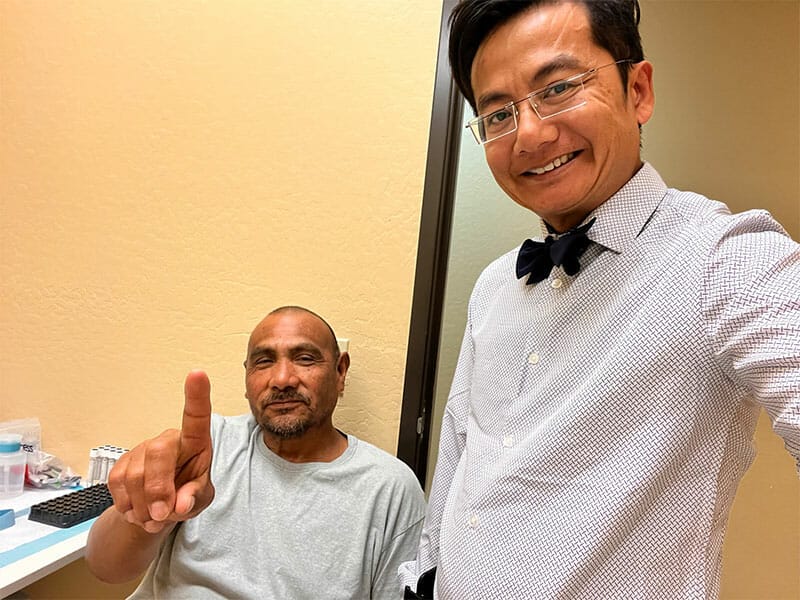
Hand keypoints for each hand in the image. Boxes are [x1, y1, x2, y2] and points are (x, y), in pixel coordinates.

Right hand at [107, 370, 214, 532]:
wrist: (160, 508)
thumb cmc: (188, 493)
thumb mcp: (201, 498)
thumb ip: (194, 498)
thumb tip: (181, 504)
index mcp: (195, 442)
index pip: (197, 416)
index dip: (197, 395)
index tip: (198, 374)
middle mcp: (168, 439)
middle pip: (157, 453)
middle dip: (157, 488)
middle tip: (162, 515)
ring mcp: (142, 449)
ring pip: (134, 474)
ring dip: (142, 506)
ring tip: (154, 519)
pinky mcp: (122, 462)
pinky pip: (117, 483)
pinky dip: (127, 505)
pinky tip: (138, 512)